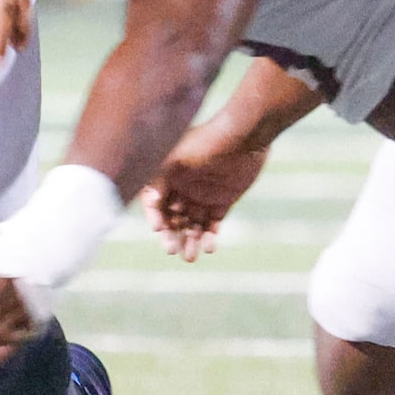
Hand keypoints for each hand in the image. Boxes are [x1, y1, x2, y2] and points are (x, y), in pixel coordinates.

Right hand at [141, 122, 271, 261]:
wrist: (245, 136)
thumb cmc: (207, 142)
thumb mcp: (176, 157)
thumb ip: (159, 177)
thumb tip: (149, 201)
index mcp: (167, 175)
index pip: (154, 202)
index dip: (154, 216)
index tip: (158, 228)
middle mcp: (182, 188)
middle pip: (171, 218)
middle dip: (171, 235)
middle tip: (172, 251)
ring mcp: (202, 196)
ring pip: (191, 225)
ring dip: (189, 242)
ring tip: (190, 258)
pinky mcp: (223, 202)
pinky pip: (213, 224)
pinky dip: (210, 237)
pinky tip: (210, 247)